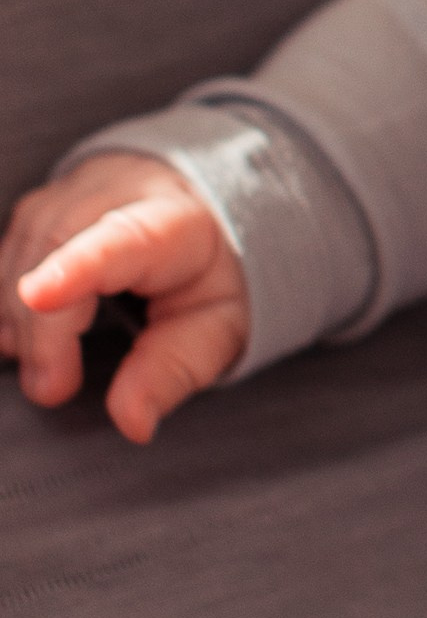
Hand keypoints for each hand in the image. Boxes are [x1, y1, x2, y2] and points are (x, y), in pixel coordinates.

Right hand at [0, 153, 247, 439]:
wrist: (188, 208)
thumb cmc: (203, 275)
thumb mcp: (215, 328)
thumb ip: (173, 372)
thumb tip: (131, 422)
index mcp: (170, 222)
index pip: (121, 239)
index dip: (76, 267)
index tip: (39, 297)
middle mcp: (110, 194)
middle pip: (52, 249)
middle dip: (41, 328)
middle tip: (52, 388)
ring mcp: (63, 195)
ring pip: (15, 254)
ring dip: (17, 322)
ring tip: (44, 368)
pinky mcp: (30, 211)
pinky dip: (4, 308)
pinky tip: (19, 339)